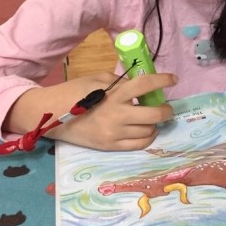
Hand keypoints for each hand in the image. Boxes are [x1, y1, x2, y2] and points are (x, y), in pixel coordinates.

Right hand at [4, 71, 175, 150]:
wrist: (52, 115)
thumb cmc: (75, 92)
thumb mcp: (98, 79)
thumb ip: (121, 82)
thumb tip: (142, 85)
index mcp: (113, 94)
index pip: (144, 85)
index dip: (162, 81)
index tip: (173, 79)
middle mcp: (117, 115)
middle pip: (154, 114)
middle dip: (166, 110)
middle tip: (166, 106)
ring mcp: (114, 133)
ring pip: (148, 131)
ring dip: (155, 123)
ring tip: (152, 117)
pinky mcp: (110, 146)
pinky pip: (139, 144)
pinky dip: (148, 136)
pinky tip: (146, 130)